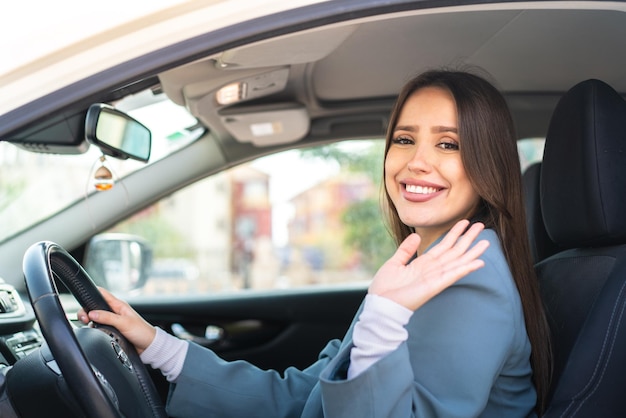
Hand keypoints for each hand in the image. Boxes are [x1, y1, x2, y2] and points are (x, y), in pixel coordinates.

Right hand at [77, 287, 155, 353]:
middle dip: (86, 311)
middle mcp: (114, 312)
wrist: (148, 346)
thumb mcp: (124, 323)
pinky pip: (98, 327)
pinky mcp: (111, 330)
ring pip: (95, 317)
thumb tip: (92, 313)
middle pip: (95, 306)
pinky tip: (93, 331)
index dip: (91, 294)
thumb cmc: (142, 332)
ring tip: (87, 324)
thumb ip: (108, 317)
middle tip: (84, 319)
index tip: (83, 301)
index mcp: (118, 305)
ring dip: (89, 320)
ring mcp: (112, 321)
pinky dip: (93, 328)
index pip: (102, 293)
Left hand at [369, 220, 489, 310]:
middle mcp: (432, 269)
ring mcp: (435, 278)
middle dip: (467, 239)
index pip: (443, 245)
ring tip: (486, 242)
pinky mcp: (434, 286)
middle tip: (481, 226)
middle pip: (454, 251)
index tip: (465, 222)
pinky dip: (465, 269)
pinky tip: (478, 263)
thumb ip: (406, 250)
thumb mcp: (395, 263)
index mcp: (423, 263)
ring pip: (457, 262)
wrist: (380, 304)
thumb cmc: (385, 288)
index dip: (454, 233)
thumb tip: (416, 236)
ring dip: (472, 253)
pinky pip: (453, 275)